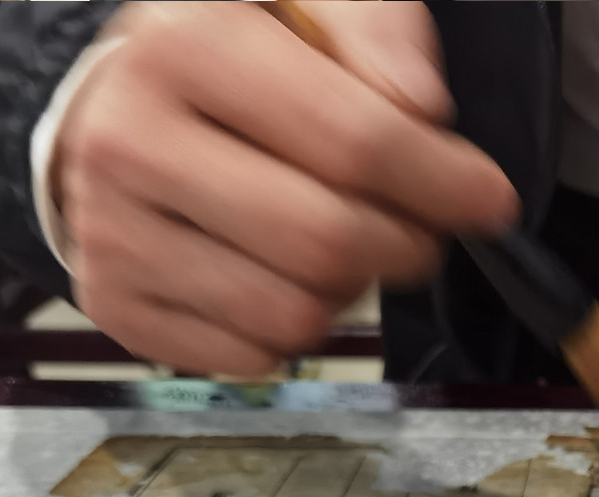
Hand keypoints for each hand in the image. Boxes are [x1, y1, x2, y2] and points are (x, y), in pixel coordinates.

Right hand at [54, 1, 516, 376]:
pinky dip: (291, 330)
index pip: (353, 142)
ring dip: (348, 292)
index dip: (443, 181)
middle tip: (417, 231)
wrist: (110, 108)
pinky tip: (279, 274)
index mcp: (183, 45)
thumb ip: (379, 29)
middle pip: (327, 242)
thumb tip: (422, 106)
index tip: (488, 200)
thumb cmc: (230, 55)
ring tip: (338, 243)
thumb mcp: (309, 0)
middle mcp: (129, 141)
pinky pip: (253, 357)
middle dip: (404, 247)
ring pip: (295, 314)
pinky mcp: (113, 305)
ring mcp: (111, 233)